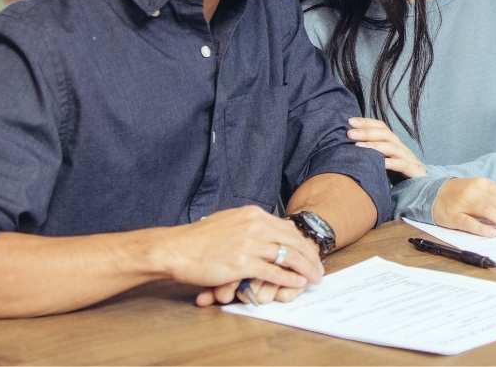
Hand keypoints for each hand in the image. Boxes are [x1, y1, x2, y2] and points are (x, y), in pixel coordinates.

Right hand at [151, 206, 322, 306]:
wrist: (176, 248)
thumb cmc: (199, 239)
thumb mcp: (229, 220)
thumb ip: (248, 224)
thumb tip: (264, 229)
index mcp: (253, 214)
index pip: (287, 228)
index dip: (302, 242)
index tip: (310, 252)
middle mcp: (255, 225)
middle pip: (293, 241)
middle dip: (310, 256)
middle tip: (319, 268)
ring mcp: (250, 244)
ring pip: (289, 256)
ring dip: (305, 268)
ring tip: (314, 278)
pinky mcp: (242, 263)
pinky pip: (274, 271)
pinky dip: (289, 278)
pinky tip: (298, 283)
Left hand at [347, 117, 426, 177]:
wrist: (421, 190)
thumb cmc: (398, 177)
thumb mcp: (382, 163)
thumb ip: (371, 155)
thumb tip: (348, 148)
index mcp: (394, 144)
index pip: (381, 127)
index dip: (366, 122)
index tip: (350, 121)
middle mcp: (401, 148)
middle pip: (385, 134)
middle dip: (366, 132)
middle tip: (349, 133)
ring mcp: (408, 159)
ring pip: (391, 147)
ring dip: (374, 145)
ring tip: (357, 146)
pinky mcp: (414, 171)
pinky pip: (401, 164)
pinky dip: (389, 163)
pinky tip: (378, 163)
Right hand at [431, 177, 495, 236]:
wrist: (432, 192)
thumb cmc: (461, 194)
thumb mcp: (480, 191)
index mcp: (485, 184)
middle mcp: (475, 191)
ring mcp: (463, 203)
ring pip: (488, 211)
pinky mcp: (452, 215)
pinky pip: (468, 222)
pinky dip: (482, 228)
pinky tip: (493, 234)